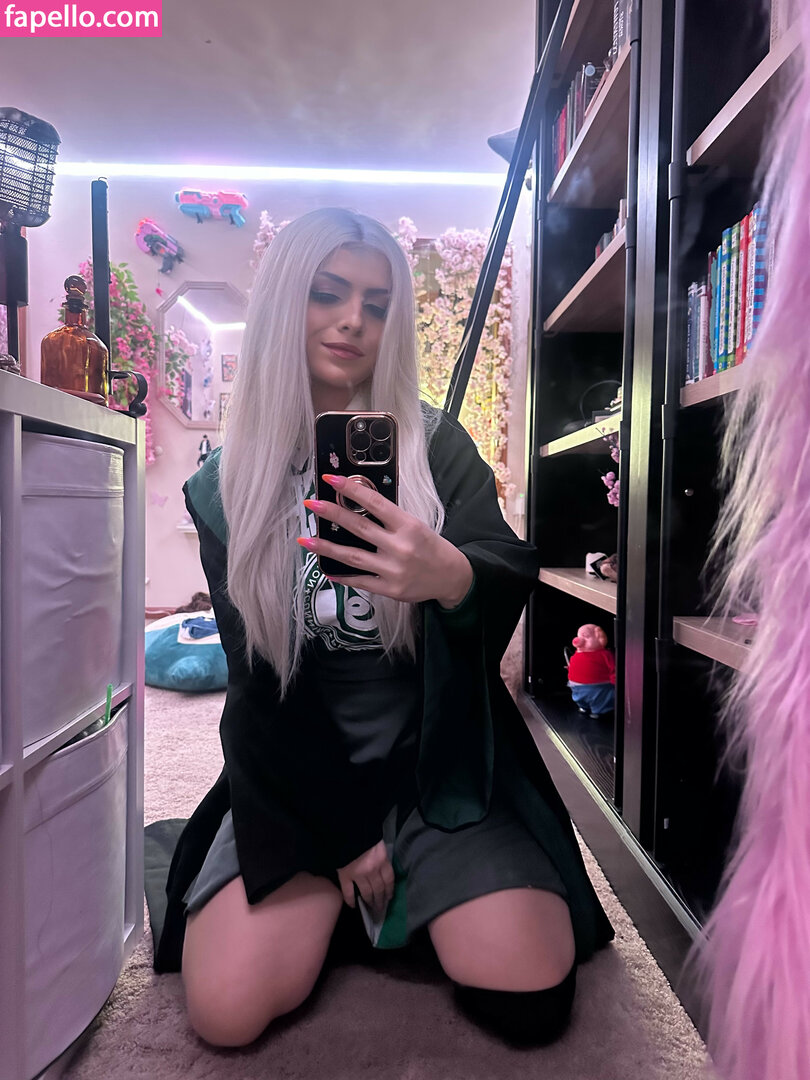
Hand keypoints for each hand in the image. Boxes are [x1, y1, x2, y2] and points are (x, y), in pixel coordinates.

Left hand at [299, 475, 473, 607]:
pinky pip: (360, 581)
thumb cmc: (431, 547)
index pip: (374, 503)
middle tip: (312, 504)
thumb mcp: (416, 525)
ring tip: (306, 540)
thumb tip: (357, 505)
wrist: (451, 577)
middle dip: (332, 514)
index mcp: (408, 526)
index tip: (332, 480)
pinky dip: (342, 575)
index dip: (351, 490)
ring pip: (352, 557)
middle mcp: (400, 547)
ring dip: (326, 547)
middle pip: (359, 527)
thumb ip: (389, 518)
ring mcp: (393, 570)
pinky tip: (327, 569)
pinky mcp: (390, 589)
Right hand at [337, 839, 394, 914]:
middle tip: (380, 908)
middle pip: (379, 889)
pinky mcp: (345, 875)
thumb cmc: (365, 834)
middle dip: (380, 900)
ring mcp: (358, 874)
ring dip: (369, 901)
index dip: (390, 891)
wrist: (348, 830)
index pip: (389, 880)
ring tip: (370, 907)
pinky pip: (348, 892)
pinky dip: (350, 900)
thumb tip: (381, 867)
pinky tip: (353, 906)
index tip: (389, 898)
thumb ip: (380, 857)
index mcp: (382, 861)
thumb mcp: (378, 844)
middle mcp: (373, 870)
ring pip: (366, 892)